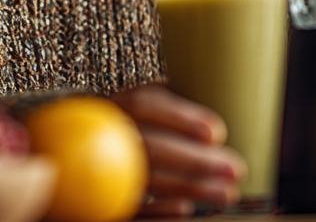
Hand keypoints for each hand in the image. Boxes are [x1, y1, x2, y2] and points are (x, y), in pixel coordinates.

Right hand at [110, 83, 245, 217]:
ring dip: (188, 187)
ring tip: (226, 192)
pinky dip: (158, 210)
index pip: (142, 105)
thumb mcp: (151, 105)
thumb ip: (172, 105)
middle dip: (194, 160)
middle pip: (146, 146)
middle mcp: (103, 134)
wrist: (81, 156)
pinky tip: (186, 208)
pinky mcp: (107, 202)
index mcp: (115, 105)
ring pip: (142, 180)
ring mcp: (101, 168)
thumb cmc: (138, 128)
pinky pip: (131, 208)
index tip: (217, 132)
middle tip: (235, 168)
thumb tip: (219, 108)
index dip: (179, 117)